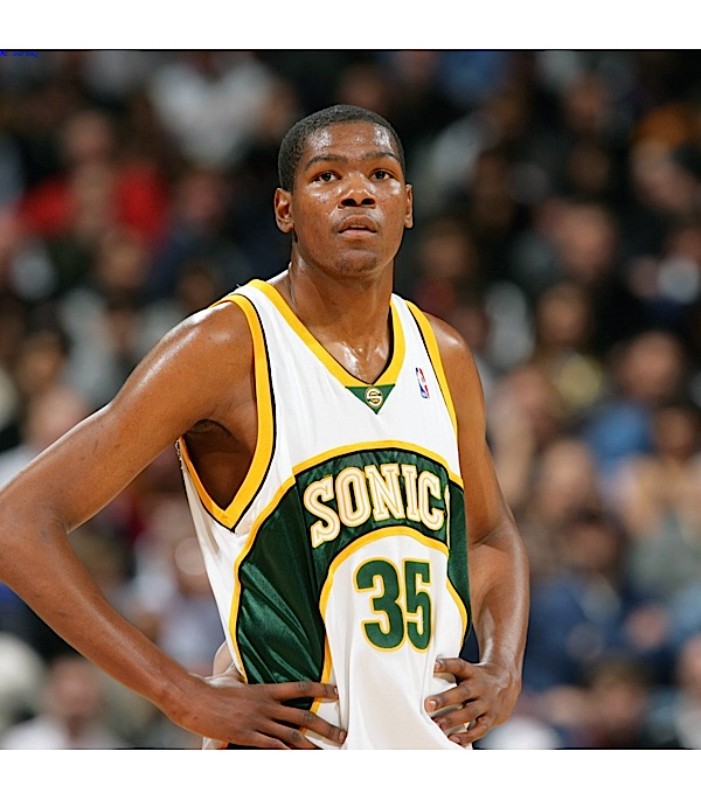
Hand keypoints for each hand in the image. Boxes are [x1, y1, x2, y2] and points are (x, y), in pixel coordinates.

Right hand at [173, 670, 346, 749]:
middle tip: (342, 734)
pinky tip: (296, 760)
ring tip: (326, 754)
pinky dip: (285, 754)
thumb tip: (238, 664)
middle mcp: (266, 706)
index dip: (320, 689)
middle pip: (303, 716)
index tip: (336, 692)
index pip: (300, 687)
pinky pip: (271, 747)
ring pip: (292, 736)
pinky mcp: (246, 736)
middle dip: (325, 727)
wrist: (193, 698)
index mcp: (265, 690)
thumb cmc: (210, 687)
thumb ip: (239, 673)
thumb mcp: (230, 676)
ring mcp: (257, 722)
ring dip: (311, 746)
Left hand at [424, 658, 520, 746]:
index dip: (446, 664)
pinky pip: (480, 729)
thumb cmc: (477, 678)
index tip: (433, 665)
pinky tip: (453, 740)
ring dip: (453, 720)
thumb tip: (423, 673)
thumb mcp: (467, 670)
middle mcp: (480, 687)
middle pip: (462, 692)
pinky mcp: (492, 718)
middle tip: (428, 705)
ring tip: (437, 726)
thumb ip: (449, 672)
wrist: (507, 683)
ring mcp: (487, 703)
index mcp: (472, 672)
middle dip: (445, 699)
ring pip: (470, 712)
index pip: (459, 665)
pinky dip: (467, 736)